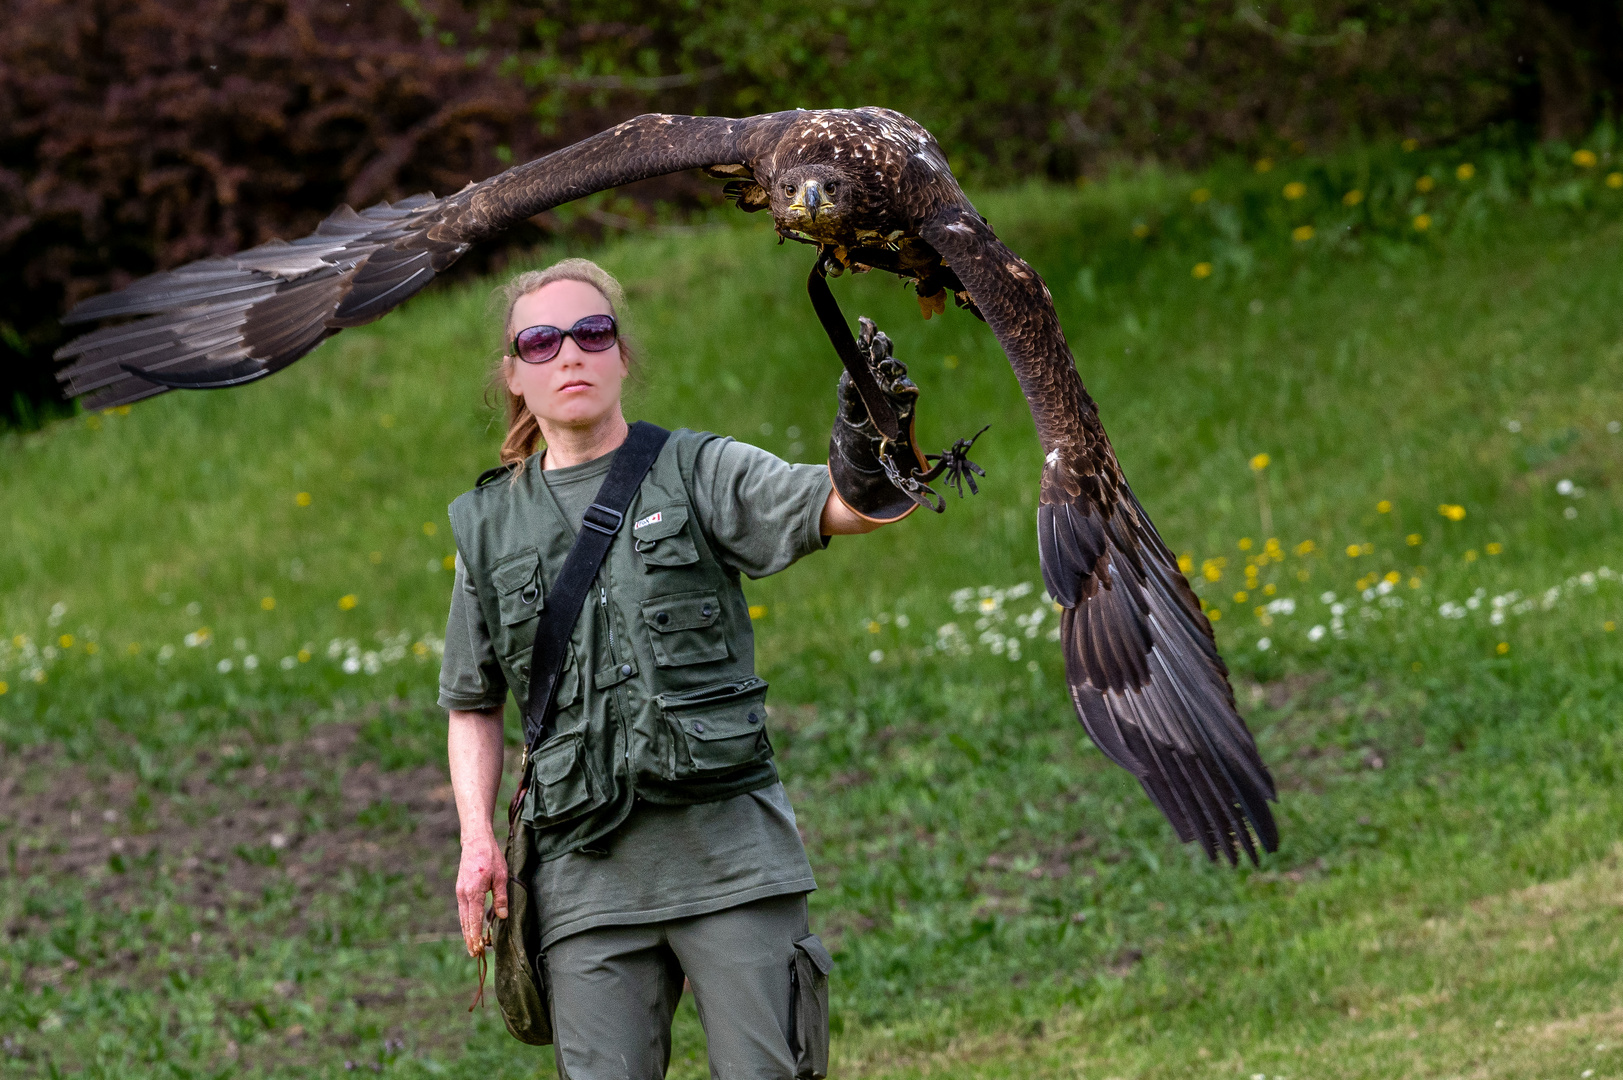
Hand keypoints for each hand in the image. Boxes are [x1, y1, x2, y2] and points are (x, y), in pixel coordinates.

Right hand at [456, 832, 507, 956]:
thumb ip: (501, 897)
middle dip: (470, 939)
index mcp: (473, 892)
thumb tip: (502, 917)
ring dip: (467, 932)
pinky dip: (466, 922)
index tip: (478, 949)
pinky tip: (470, 929)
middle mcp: (463, 894)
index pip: (474, 920)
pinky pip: (463, 910)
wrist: (475, 841)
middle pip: (466, 922)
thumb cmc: (490, 857)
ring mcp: (460, 892)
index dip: (476, 936)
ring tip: (472, 946)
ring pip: (463, 917)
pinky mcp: (460, 890)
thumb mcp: (501, 876)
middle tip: (475, 954)